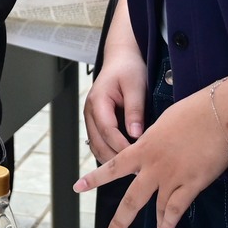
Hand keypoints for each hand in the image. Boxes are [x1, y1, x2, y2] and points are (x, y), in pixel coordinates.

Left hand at [74, 85, 227, 227]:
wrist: (218, 114)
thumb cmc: (194, 111)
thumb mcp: (164, 122)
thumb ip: (153, 138)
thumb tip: (150, 144)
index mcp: (143, 147)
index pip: (112, 167)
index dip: (95, 179)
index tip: (79, 187)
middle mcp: (153, 166)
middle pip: (132, 199)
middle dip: (120, 221)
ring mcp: (172, 177)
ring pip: (157, 207)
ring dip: (155, 223)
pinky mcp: (192, 184)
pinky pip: (177, 208)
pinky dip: (170, 222)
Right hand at [84, 43, 147, 164]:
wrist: (122, 59)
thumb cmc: (128, 68)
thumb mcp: (136, 85)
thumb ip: (135, 110)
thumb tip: (135, 134)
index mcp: (98, 101)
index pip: (107, 130)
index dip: (121, 145)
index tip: (137, 155)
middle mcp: (90, 112)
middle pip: (98, 143)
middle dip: (116, 158)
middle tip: (137, 169)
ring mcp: (91, 119)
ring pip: (97, 147)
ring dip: (112, 159)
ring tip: (133, 168)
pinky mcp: (97, 123)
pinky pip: (100, 144)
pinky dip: (111, 153)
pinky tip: (127, 159)